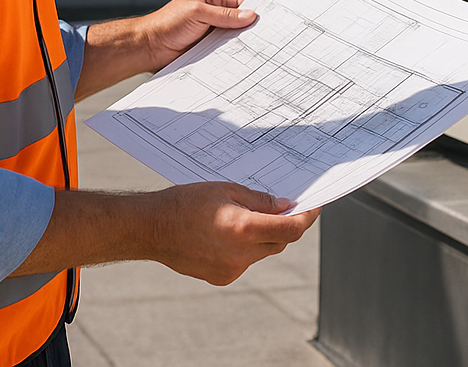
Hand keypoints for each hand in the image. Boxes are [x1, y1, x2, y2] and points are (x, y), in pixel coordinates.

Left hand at [142, 0, 256, 71]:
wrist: (149, 47)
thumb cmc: (167, 23)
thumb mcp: (198, 13)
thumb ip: (224, 15)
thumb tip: (249, 15)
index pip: (237, 1)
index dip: (250, 9)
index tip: (263, 19)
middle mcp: (212, 15)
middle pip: (237, 20)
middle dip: (247, 27)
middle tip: (261, 36)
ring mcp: (210, 33)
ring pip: (232, 37)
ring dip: (239, 42)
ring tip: (253, 48)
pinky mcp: (207, 49)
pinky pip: (224, 50)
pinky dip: (231, 54)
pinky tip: (238, 58)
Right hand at [144, 182, 320, 285]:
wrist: (153, 229)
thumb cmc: (184, 203)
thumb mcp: (225, 190)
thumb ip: (259, 200)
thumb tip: (283, 206)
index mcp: (243, 229)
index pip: (290, 229)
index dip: (306, 218)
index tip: (314, 207)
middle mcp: (240, 255)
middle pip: (279, 242)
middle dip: (286, 224)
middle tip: (284, 206)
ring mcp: (231, 270)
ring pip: (263, 252)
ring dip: (264, 235)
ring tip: (246, 215)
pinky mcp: (222, 277)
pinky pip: (246, 261)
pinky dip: (247, 246)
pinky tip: (229, 231)